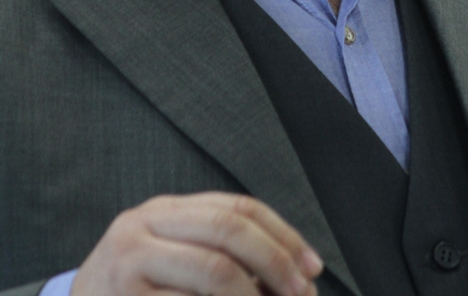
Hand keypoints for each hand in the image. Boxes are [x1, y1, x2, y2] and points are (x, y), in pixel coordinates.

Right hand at [70, 191, 323, 295]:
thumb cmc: (133, 292)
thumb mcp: (170, 258)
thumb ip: (218, 253)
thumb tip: (294, 274)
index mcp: (165, 210)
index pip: (237, 207)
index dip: (282, 235)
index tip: (313, 266)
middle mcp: (144, 226)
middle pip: (228, 230)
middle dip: (275, 262)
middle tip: (302, 293)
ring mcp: (128, 264)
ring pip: (212, 272)